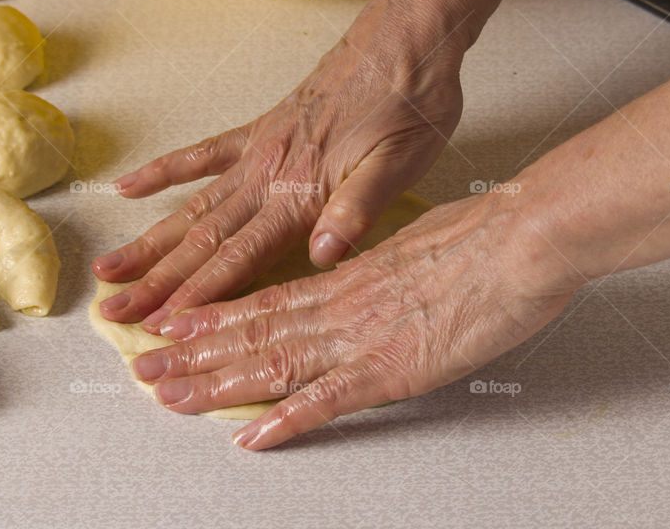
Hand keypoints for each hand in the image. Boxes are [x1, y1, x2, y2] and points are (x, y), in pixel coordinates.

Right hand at [93, 0, 468, 330]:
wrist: (405, 36)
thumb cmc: (410, 104)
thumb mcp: (401, 162)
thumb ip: (357, 209)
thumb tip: (320, 257)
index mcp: (302, 193)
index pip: (239, 257)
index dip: (199, 295)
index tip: (160, 325)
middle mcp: (269, 175)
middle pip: (203, 239)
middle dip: (157, 281)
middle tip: (113, 311)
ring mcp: (258, 151)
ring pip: (193, 205)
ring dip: (151, 240)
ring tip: (108, 266)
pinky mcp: (260, 129)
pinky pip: (201, 154)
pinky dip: (164, 171)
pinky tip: (129, 187)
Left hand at [129, 194, 576, 449]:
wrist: (521, 239)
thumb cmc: (480, 234)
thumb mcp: (414, 239)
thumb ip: (374, 260)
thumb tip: (350, 264)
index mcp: (347, 275)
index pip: (266, 298)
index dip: (215, 315)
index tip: (176, 324)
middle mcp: (341, 306)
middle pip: (253, 332)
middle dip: (194, 355)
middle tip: (148, 369)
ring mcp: (362, 339)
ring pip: (272, 362)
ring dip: (217, 383)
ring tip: (172, 397)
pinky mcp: (393, 370)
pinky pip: (327, 401)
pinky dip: (286, 420)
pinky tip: (252, 435)